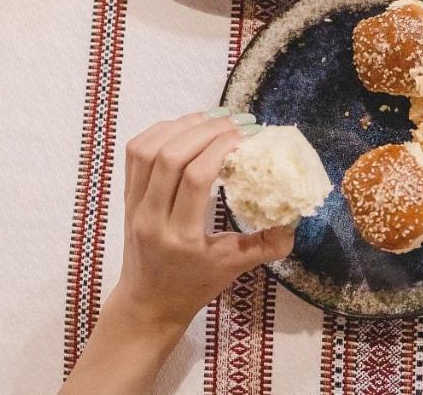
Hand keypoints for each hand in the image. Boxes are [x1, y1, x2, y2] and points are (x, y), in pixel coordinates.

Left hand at [113, 112, 293, 327]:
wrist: (149, 303)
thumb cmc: (195, 285)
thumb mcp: (236, 268)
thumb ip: (269, 244)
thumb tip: (297, 215)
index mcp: (182, 237)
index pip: (196, 177)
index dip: (221, 148)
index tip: (247, 137)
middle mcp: (151, 218)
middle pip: (171, 157)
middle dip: (206, 131)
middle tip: (236, 123)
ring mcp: (133, 205)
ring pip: (149, 150)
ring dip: (182, 126)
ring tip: (212, 119)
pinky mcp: (126, 196)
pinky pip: (135, 153)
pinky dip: (160, 132)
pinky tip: (185, 127)